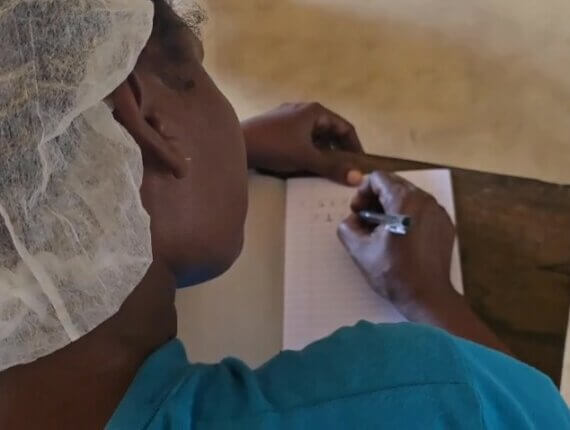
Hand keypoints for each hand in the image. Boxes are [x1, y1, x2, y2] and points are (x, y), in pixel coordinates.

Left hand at [242, 102, 364, 185]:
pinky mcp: (277, 128)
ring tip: (328, 171)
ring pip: (315, 136)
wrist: (237, 144)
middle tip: (345, 171)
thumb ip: (332, 168)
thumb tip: (358, 178)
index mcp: (315, 111)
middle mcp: (304, 110)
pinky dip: (309, 151)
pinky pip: (301, 139)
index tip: (361, 165)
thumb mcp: (306, 158)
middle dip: (340, 151)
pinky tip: (306, 166)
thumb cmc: (275, 146)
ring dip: (324, 153)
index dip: (355, 147)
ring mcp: (289, 118)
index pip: (345, 127)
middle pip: (330, 131)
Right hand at [337, 171, 455, 309]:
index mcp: (403, 201)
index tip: (357, 210)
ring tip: (382, 229)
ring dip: (391, 207)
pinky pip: (422, 209)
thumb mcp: (359, 250)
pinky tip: (401, 237)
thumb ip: (348, 227)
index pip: (378, 178)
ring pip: (409, 196)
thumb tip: (352, 220)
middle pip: (394, 184)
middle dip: (376, 198)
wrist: (427, 295)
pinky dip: (408, 215)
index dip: (362, 191)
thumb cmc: (393, 273)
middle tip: (366, 219)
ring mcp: (438, 211)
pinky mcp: (445, 224)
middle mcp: (424, 200)